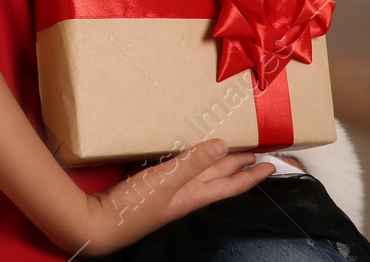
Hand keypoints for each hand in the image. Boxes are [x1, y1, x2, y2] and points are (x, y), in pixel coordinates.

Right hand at [64, 140, 272, 255]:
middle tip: (254, 150)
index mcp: (193, 195)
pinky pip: (178, 169)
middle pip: (218, 177)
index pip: (230, 184)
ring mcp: (166, 191)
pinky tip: (181, 152)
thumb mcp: (165, 182)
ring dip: (214, 161)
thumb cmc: (133, 207)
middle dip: (236, 164)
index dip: (251, 175)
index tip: (270, 164)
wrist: (99, 223)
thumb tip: (223, 146)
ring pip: (199, 173)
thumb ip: (192, 163)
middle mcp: (184, 194)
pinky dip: (186, 159)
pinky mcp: (150, 186)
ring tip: (225, 148)